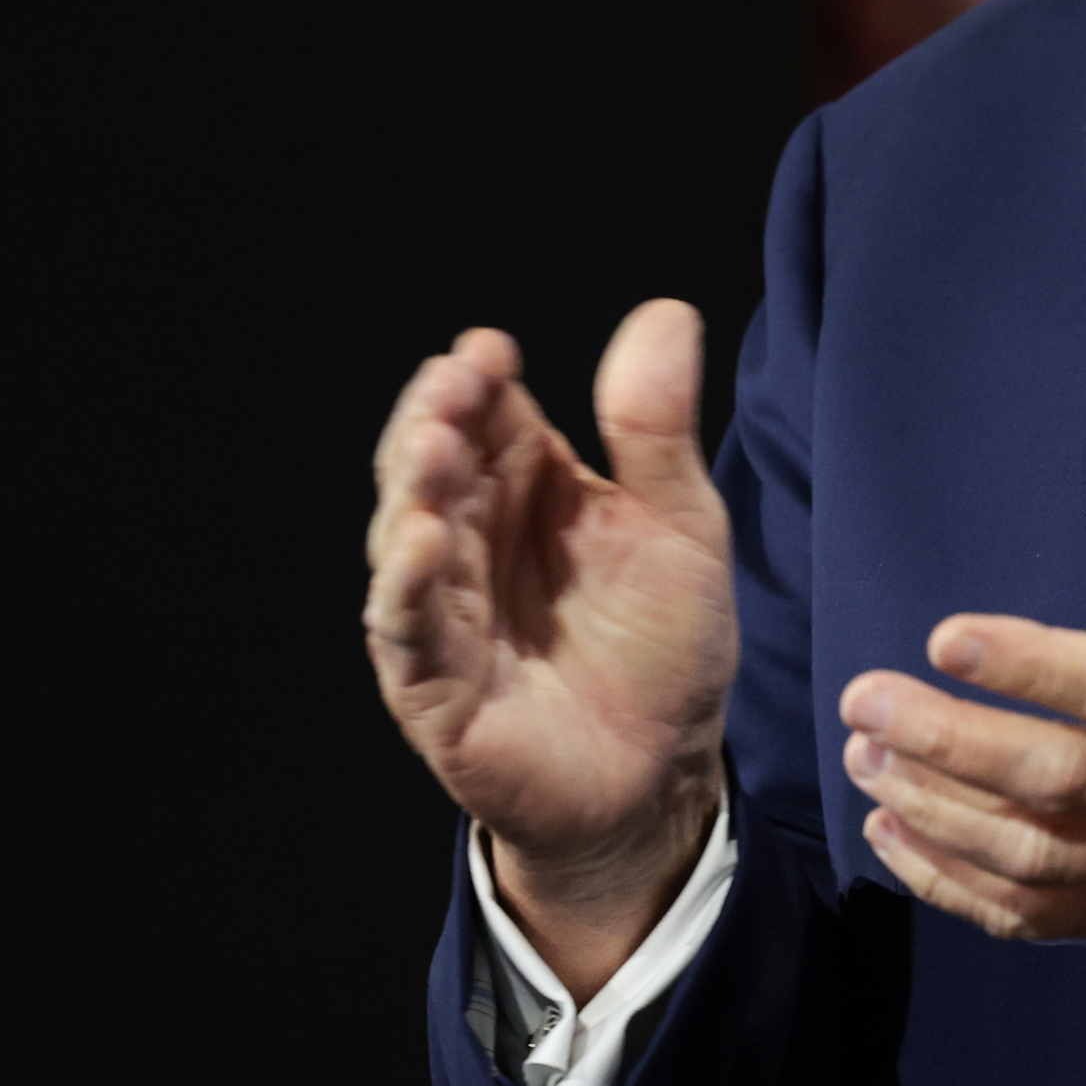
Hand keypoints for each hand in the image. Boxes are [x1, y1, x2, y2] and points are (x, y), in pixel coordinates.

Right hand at [366, 304, 735, 997]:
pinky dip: (407, 586)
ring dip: (412, 490)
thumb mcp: (681, 526)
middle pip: (427, 463)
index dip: (475, 380)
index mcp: (525, 488)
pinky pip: (407, 629)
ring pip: (404, 536)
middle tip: (454, 386)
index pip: (482, 414)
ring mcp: (445, 611)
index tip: (490, 351)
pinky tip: (423, 544)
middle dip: (433, 419)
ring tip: (433, 448)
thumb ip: (659, 429)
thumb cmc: (666, 647)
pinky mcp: (435, 685)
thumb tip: (664, 311)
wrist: (665, 774)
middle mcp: (472, 540)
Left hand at [839, 445, 1085, 947]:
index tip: (943, 637)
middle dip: (948, 744)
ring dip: (935, 815)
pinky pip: (1037, 916)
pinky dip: (955, 887)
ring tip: (865, 758)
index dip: (1029, 667)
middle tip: (864, 701)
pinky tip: (893, 835)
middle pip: (1057, 780)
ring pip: (1035, 856)